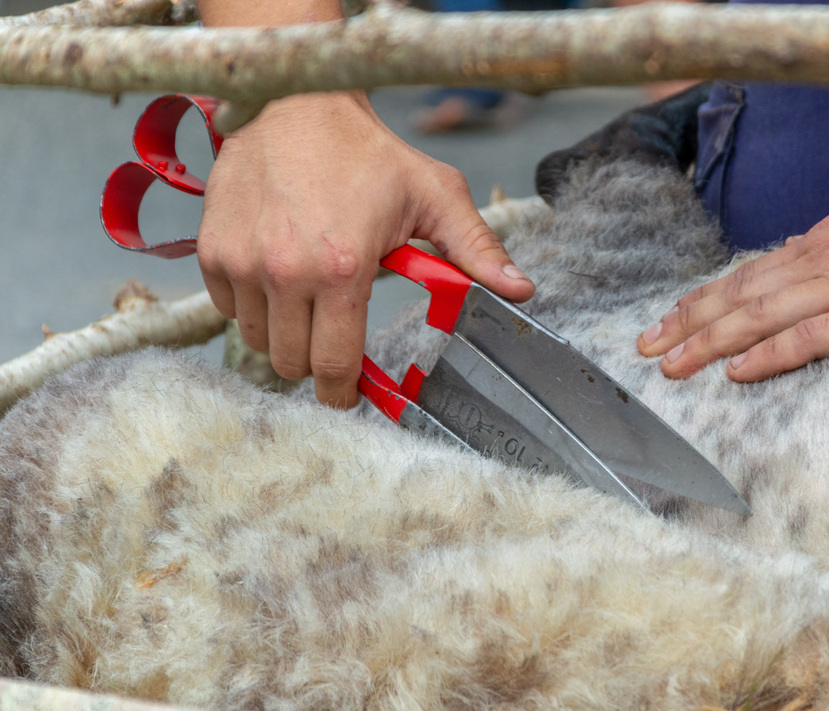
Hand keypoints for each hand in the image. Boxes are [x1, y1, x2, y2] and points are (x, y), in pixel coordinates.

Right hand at [197, 92, 534, 407]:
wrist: (295, 103)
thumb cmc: (367, 153)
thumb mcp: (434, 196)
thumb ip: (476, 251)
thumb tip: (521, 291)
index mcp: (342, 268)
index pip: (334, 365)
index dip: (344, 391)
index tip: (350, 393)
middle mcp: (284, 271)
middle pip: (292, 364)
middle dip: (316, 363)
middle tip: (333, 338)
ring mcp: (241, 262)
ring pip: (258, 342)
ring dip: (283, 335)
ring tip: (308, 299)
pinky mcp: (212, 251)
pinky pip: (228, 309)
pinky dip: (251, 306)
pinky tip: (276, 276)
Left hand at [637, 188, 828, 380]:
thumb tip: (802, 254)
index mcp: (817, 245)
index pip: (745, 275)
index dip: (702, 298)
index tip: (670, 317)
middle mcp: (815, 264)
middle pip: (736, 295)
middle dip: (686, 322)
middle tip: (646, 345)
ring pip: (757, 317)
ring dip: (709, 342)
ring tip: (671, 365)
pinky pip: (805, 338)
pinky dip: (766, 354)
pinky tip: (736, 371)